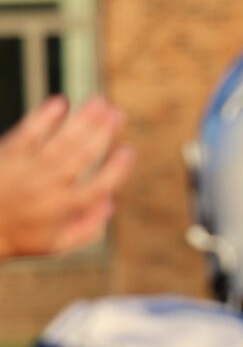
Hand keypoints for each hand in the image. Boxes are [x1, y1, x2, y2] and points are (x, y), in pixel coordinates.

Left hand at [0, 96, 132, 260]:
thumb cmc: (17, 236)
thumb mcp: (55, 244)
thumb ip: (88, 228)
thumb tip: (110, 203)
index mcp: (64, 208)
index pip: (99, 186)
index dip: (116, 168)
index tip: (127, 150)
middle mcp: (48, 186)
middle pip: (82, 155)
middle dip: (102, 132)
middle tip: (117, 113)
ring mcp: (27, 168)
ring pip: (61, 140)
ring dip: (82, 119)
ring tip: (99, 101)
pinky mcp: (7, 155)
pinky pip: (28, 132)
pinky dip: (45, 117)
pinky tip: (60, 103)